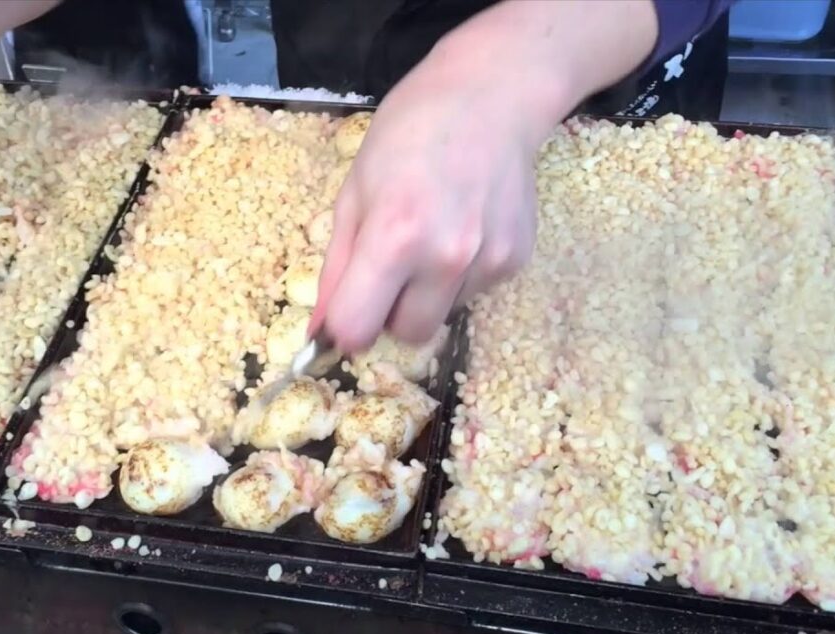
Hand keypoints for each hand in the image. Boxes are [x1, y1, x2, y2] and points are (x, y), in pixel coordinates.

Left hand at [310, 0, 657, 353]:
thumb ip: (336, 268)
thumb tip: (319, 331)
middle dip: (390, 313)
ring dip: (427, 293)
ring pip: (442, 315)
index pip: (358, 330)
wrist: (491, 96)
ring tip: (432, 233)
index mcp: (395, 237)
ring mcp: (487, 261)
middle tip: (390, 268)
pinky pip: (473, 293)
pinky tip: (462, 225)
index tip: (346, 310)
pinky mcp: (515, 260)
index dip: (346, 328)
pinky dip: (460, 275)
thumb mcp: (354, 192)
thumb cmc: (409, 133)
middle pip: (406, 335)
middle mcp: (446, 258)